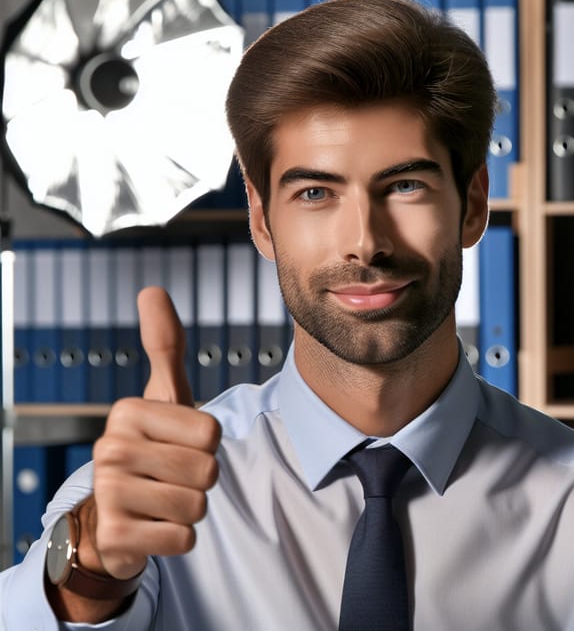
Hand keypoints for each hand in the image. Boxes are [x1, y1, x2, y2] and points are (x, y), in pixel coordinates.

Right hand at [88, 286, 221, 580]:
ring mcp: (108, 493)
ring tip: (162, 501)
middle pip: (207, 470)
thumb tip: (151, 288)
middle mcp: (111, 448)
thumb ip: (163, 345)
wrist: (114, 516)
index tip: (178, 445)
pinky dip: (179, 538)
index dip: (207, 444)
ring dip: (190, 509)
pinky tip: (153, 527)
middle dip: (201, 480)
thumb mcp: (163, 395)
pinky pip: (184, 539)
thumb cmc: (151, 449)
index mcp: (128, 411)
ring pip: (197, 505)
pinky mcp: (115, 536)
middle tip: (172, 477)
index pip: (211, 431)